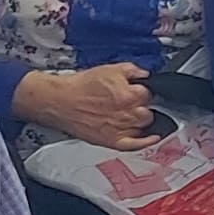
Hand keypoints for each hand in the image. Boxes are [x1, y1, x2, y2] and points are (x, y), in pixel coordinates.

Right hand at [16, 62, 155, 145]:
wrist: (60, 101)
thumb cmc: (81, 86)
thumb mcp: (110, 69)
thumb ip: (133, 71)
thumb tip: (145, 75)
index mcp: (130, 95)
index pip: (149, 94)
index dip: (141, 91)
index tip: (135, 91)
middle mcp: (129, 114)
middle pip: (148, 112)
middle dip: (141, 106)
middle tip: (128, 102)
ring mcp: (122, 129)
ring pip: (144, 127)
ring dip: (140, 121)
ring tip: (126, 115)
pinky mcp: (113, 141)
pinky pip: (136, 145)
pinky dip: (146, 142)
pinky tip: (153, 138)